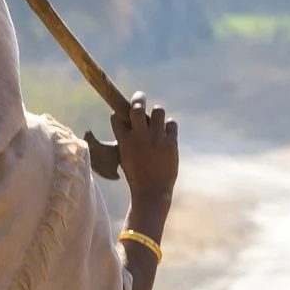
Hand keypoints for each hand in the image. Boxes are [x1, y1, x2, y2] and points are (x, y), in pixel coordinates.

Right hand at [114, 92, 176, 216]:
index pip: (117, 117)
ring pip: (158, 110)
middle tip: (139, 98)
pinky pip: (172, 123)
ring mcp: (156, 138)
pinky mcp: (171, 142)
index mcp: (124, 141)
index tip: (122, 117)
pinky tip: (166, 134)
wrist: (152, 191)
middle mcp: (140, 136)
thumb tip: (132, 124)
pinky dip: (169, 126)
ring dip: (157, 114)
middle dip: (138, 98)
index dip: (119, 115)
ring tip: (156, 122)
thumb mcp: (125, 157)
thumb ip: (126, 140)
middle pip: (137, 106)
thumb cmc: (136, 175)